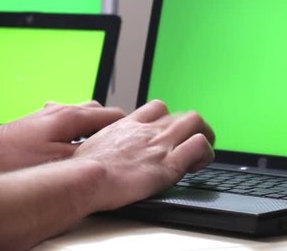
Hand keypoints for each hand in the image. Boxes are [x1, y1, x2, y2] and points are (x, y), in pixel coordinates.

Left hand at [0, 101, 125, 171]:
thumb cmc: (12, 160)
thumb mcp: (59, 163)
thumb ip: (87, 154)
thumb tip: (109, 154)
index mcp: (70, 116)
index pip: (112, 114)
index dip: (128, 126)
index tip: (136, 135)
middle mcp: (58, 110)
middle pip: (97, 112)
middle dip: (110, 126)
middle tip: (118, 143)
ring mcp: (45, 116)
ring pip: (79, 116)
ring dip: (90, 129)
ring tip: (94, 146)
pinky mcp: (34, 125)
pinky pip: (62, 123)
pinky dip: (71, 132)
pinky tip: (66, 148)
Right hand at [73, 100, 214, 210]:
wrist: (85, 178)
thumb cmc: (81, 169)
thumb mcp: (90, 148)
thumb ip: (102, 147)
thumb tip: (95, 156)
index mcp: (127, 126)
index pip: (156, 109)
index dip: (167, 121)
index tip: (166, 137)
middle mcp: (147, 130)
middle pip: (181, 113)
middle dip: (192, 129)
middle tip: (190, 145)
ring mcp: (160, 144)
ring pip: (195, 121)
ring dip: (204, 136)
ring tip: (200, 155)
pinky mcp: (169, 165)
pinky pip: (199, 146)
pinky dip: (205, 154)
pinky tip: (196, 167)